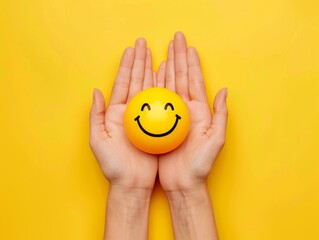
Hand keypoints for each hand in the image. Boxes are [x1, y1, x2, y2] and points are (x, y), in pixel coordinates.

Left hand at [89, 38, 157, 192]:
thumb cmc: (114, 165)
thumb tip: (95, 91)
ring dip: (153, 72)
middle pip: (136, 82)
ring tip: (157, 55)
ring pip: (149, 90)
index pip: (122, 84)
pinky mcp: (155, 126)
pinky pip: (160, 105)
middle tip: (144, 44)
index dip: (127, 66)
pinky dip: (163, 90)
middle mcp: (130, 112)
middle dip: (140, 62)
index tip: (132, 49)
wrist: (132, 183)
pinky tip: (167, 78)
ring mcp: (143, 118)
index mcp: (115, 113)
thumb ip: (95, 115)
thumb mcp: (98, 141)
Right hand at [157, 32, 227, 192]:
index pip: (194, 81)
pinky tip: (154, 74)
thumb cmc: (200, 164)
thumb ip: (220, 115)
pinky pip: (158, 100)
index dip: (191, 63)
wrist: (182, 182)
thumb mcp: (215, 140)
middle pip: (182, 78)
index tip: (187, 46)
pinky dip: (156, 86)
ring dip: (167, 68)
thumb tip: (224, 90)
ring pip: (169, 86)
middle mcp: (187, 109)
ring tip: (165, 51)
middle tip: (175, 39)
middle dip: (179, 58)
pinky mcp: (162, 123)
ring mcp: (173, 115)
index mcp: (200, 111)